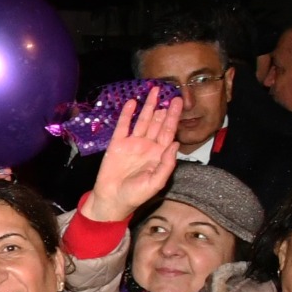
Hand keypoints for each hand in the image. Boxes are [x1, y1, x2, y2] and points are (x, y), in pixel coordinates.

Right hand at [79, 85, 183, 223]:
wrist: (112, 199)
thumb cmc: (136, 194)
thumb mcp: (156, 182)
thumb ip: (167, 163)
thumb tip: (174, 143)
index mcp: (159, 154)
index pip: (168, 132)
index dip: (174, 117)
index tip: (179, 103)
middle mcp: (147, 146)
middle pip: (157, 123)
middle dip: (164, 108)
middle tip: (169, 92)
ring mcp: (132, 143)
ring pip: (142, 121)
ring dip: (147, 107)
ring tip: (153, 92)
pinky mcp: (117, 144)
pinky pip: (123, 126)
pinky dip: (127, 114)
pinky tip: (132, 103)